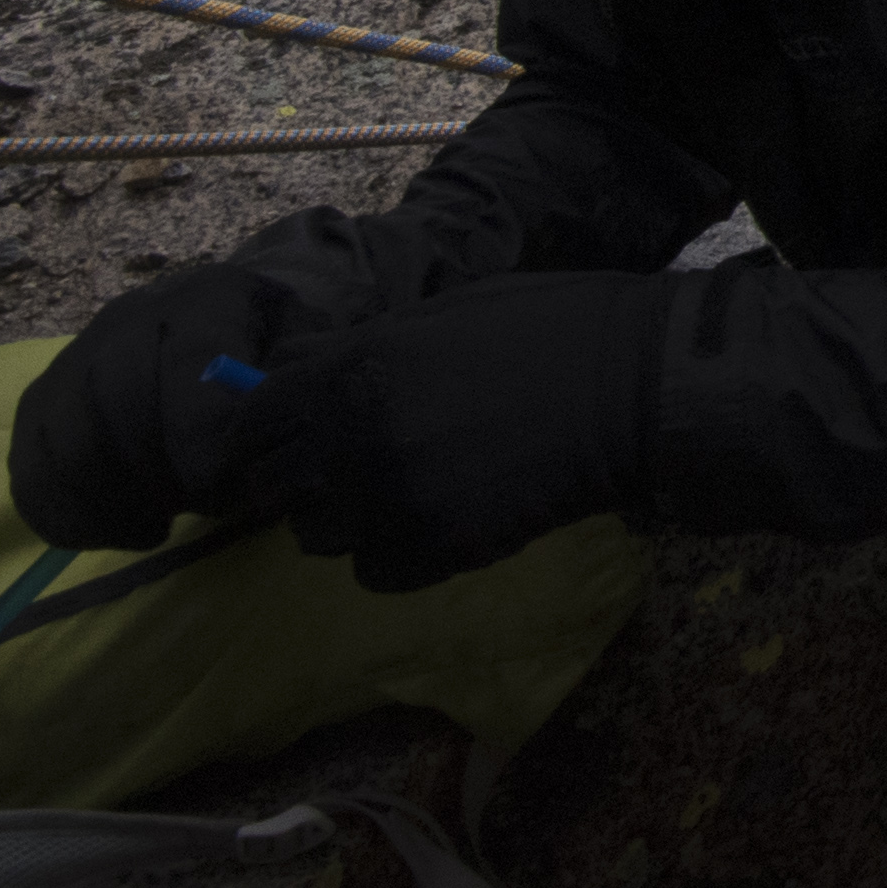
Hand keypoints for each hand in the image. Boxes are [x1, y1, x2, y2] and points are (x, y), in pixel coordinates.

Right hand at [8, 259, 313, 545]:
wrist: (227, 325)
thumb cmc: (273, 352)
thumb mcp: (309, 356)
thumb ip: (300, 394)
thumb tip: (279, 451)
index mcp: (209, 298)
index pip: (190, 360)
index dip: (202, 434)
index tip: (222, 487)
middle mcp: (130, 317)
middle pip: (116, 402)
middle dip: (156, 475)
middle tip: (194, 510)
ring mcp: (75, 358)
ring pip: (66, 440)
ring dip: (111, 503)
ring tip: (157, 525)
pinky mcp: (39, 402)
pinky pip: (31, 469)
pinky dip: (68, 515)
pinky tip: (116, 531)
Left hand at [229, 274, 677, 592]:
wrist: (633, 388)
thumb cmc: (544, 329)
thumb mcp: (439, 313)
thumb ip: (356, 347)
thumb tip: (289, 369)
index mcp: (354, 372)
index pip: (253, 425)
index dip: (266, 432)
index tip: (292, 435)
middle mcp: (357, 441)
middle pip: (274, 489)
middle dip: (301, 479)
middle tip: (346, 467)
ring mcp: (394, 503)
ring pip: (319, 537)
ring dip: (348, 518)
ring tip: (401, 491)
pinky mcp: (435, 552)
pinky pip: (373, 573)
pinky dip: (395, 555)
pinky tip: (437, 518)